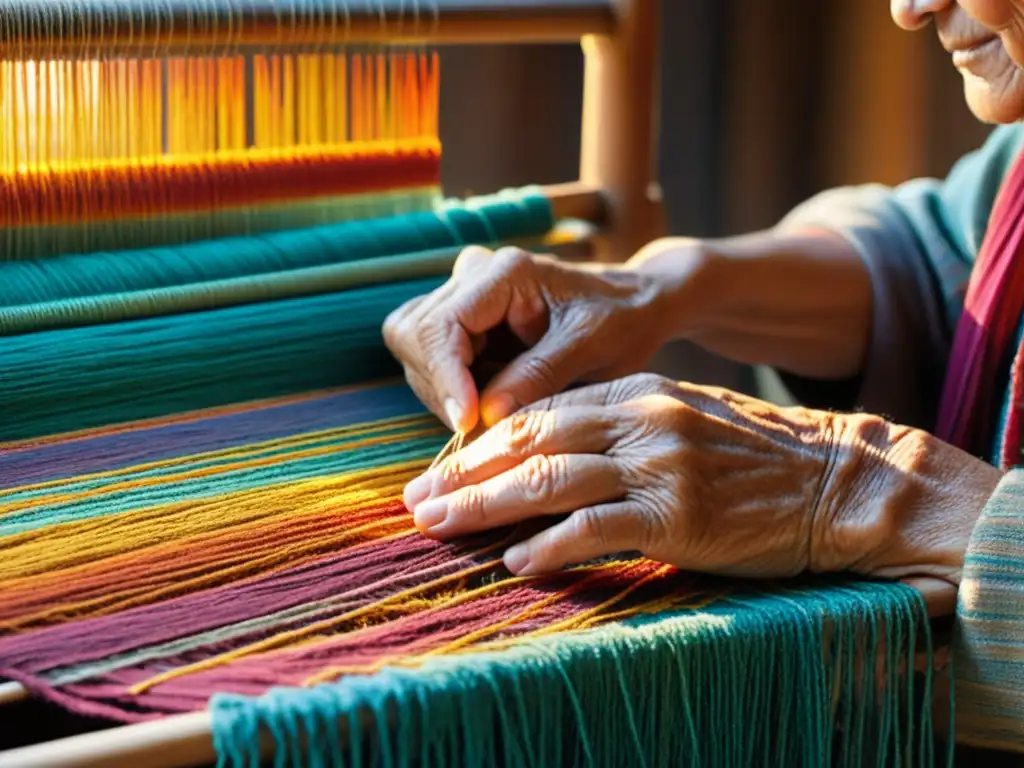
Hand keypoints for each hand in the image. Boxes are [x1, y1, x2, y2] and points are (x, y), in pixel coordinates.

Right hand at [382, 241, 704, 433]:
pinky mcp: (462, 322)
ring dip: (444, 391)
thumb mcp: (591, 347)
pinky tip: (490, 403)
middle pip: (414, 335)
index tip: (467, 422)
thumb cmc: (620, 320)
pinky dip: (451, 390)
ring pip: (415, 350)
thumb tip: (483, 415)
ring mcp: (463, 296)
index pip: (441, 325)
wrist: (633, 307)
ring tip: (495, 412)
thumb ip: (539, 375)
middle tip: (481, 425)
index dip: (446, 378)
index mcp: (505, 273)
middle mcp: (473, 275)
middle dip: (441, 387)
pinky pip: (429, 360)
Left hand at [404, 373, 999, 613]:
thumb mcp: (686, 417)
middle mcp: (642, 420)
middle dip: (467, 474)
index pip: (541, 413)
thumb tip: (556, 450)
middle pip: (532, 441)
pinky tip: (517, 561)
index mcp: (638, 392)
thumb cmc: (758, 458)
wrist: (841, 482)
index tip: (443, 470)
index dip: (484, 444)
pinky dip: (553, 546)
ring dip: (487, 506)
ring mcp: (661, 466)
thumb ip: (624, 423)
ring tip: (440, 526)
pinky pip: (599, 530)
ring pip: (552, 480)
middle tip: (418, 502)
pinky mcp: (681, 516)